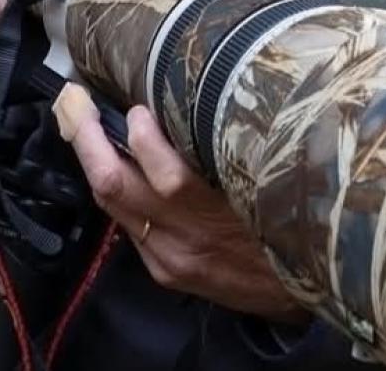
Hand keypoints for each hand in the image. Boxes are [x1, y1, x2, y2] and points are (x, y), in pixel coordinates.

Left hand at [53, 84, 307, 323]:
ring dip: (93, 159)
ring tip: (82, 121)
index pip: (167, 175)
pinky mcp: (165, 272)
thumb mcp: (272, 179)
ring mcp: (170, 258)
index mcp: (222, 214)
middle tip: (76, 100)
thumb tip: (202, 96)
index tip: (138, 108)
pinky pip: (127, 224)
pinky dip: (116, 188)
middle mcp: (187, 239)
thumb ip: (235, 144)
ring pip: (112, 204)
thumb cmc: (293, 219)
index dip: (143, 135)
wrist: (308, 290)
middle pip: (116, 184)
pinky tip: (111, 161)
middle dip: (88, 138)